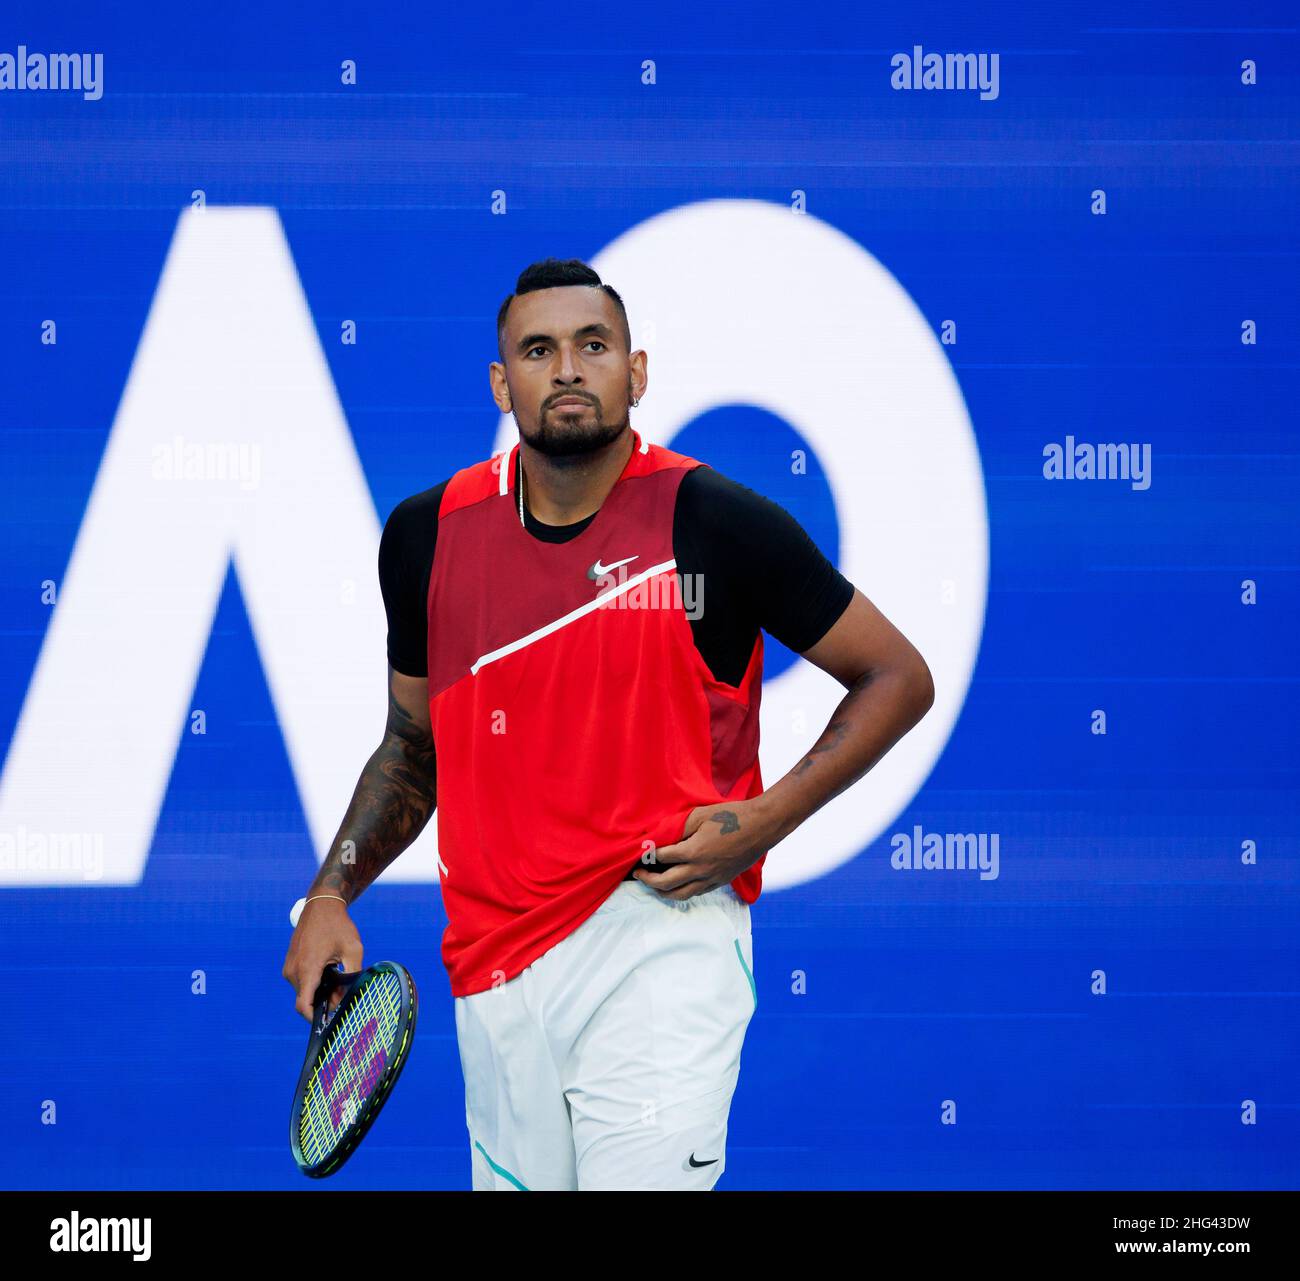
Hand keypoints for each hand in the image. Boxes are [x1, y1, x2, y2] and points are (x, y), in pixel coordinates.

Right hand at [282, 898, 363, 1020]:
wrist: (321, 905)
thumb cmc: (339, 926)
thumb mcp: (353, 950)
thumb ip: (350, 976)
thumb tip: (346, 999)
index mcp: (307, 968)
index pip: (303, 1005)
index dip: (314, 1019)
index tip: (328, 1023)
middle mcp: (293, 971)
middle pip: (306, 1000)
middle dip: (323, 1001)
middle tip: (343, 992)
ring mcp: (289, 967)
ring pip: (304, 991)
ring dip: (319, 991)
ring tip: (337, 974)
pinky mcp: (289, 964)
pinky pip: (301, 982)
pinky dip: (313, 982)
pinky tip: (328, 969)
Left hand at [633, 797, 775, 900]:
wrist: (761, 826)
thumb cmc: (730, 816)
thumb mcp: (699, 815)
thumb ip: (677, 827)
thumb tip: (659, 836)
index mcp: (693, 852)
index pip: (661, 858)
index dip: (647, 856)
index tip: (638, 853)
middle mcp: (700, 870)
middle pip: (665, 883)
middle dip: (647, 879)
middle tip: (637, 873)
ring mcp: (711, 878)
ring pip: (680, 894)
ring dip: (663, 892)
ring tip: (653, 885)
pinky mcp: (721, 881)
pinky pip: (696, 892)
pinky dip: (682, 891)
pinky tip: (677, 884)